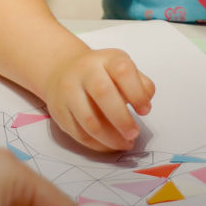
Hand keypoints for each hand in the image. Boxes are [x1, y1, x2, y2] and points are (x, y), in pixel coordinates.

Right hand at [40, 47, 155, 151]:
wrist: (62, 69)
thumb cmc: (101, 73)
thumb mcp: (122, 69)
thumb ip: (140, 84)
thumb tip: (145, 104)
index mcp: (106, 59)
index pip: (123, 71)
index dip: (137, 93)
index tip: (145, 110)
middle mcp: (85, 72)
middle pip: (103, 93)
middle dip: (122, 119)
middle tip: (133, 133)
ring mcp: (69, 91)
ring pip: (88, 119)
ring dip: (110, 138)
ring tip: (124, 143)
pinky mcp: (59, 111)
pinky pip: (78, 133)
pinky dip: (97, 144)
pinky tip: (109, 145)